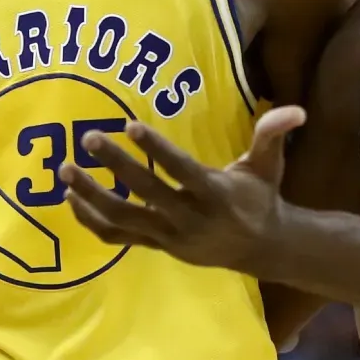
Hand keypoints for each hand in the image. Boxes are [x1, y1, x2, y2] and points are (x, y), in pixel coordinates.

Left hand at [60, 106, 305, 270]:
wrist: (260, 249)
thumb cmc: (260, 198)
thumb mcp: (269, 166)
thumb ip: (272, 135)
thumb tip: (294, 110)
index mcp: (216, 195)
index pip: (181, 171)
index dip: (156, 150)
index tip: (129, 125)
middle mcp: (189, 219)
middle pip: (145, 193)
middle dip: (114, 166)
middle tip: (88, 137)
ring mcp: (169, 237)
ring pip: (122, 218)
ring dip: (91, 194)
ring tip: (65, 169)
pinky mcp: (156, 246)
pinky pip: (116, 237)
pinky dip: (90, 220)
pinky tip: (71, 198)